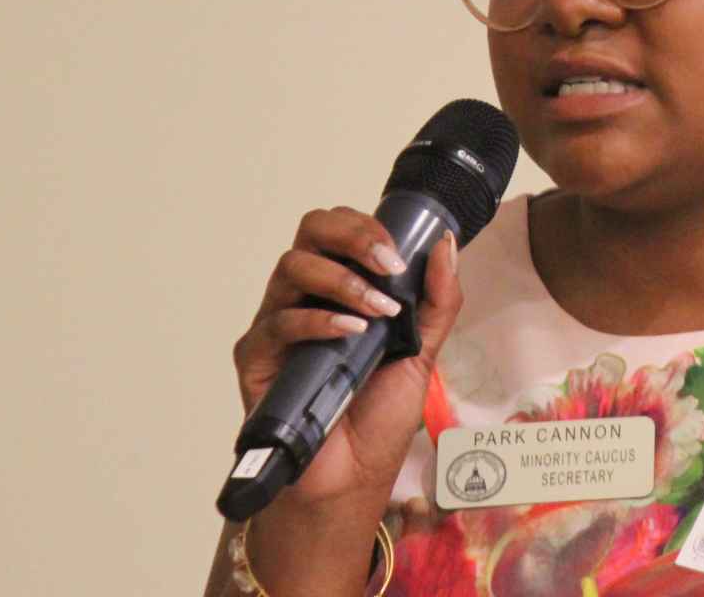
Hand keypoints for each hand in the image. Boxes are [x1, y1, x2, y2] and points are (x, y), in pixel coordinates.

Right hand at [231, 206, 462, 507]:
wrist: (351, 477)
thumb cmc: (378, 417)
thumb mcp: (421, 353)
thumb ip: (437, 301)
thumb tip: (445, 245)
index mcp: (340, 288)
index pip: (339, 229)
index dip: (367, 227)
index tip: (401, 252)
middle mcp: (305, 297)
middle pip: (310, 232)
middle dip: (352, 236)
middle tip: (387, 264)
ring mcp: (277, 325)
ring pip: (292, 268)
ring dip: (343, 282)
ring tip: (378, 312)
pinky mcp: (257, 357)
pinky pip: (277, 322)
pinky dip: (317, 320)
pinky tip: (350, 333)